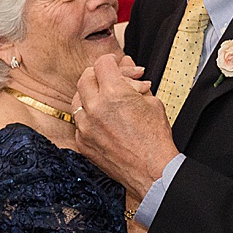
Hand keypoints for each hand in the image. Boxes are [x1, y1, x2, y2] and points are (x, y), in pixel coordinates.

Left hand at [73, 54, 174, 200]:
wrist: (152, 171)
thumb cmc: (155, 138)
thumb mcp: (151, 101)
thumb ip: (134, 81)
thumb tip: (128, 64)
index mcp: (114, 94)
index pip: (102, 64)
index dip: (111, 61)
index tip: (115, 64)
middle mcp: (95, 108)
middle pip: (85, 78)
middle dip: (98, 75)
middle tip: (111, 79)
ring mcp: (85, 127)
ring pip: (77, 99)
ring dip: (90, 95)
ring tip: (107, 99)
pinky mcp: (82, 142)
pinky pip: (78, 121)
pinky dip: (88, 116)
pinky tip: (102, 119)